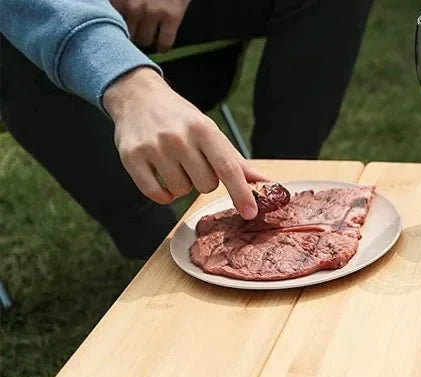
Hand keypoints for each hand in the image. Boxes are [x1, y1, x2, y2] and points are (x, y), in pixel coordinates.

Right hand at [103, 68, 267, 218]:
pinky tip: (161, 175)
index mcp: (204, 129)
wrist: (138, 96)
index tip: (250, 212)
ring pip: (182, 192)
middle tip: (191, 160)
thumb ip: (236, 162)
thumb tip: (265, 183)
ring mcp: (154, 147)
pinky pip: (157, 195)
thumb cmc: (181, 119)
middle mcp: (178, 137)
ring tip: (173, 162)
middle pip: (206, 186)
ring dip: (182, 184)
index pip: (227, 168)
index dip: (241, 193)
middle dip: (203, 180)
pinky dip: (163, 193)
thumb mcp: (210, 132)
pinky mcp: (132, 157)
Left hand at [111, 0, 190, 51]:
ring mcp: (152, 12)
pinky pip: (165, 42)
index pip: (110, 20)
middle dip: (130, 32)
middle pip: (127, 33)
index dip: (114, 24)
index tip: (116, 25)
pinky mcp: (171, 16)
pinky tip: (161, 45)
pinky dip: (162, 46)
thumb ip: (115, 2)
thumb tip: (106, 9)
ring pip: (144, 40)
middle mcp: (132, 6)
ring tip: (146, 34)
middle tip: (133, 29)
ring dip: (145, 39)